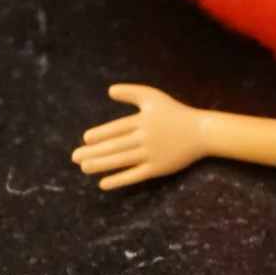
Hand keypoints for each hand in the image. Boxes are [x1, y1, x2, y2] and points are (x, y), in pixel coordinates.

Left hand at [71, 84, 207, 189]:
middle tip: (74, 157)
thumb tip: (109, 90)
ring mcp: (150, 155)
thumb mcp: (153, 97)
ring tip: (84, 168)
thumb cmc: (175, 113)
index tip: (85, 140)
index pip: (116, 129)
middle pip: (115, 146)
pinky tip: (103, 184)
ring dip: (101, 165)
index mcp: (142, 121)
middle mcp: (144, 138)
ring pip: (121, 161)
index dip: (99, 135)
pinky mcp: (157, 169)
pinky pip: (134, 176)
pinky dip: (118, 180)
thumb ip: (131, 93)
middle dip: (93, 152)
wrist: (201, 132)